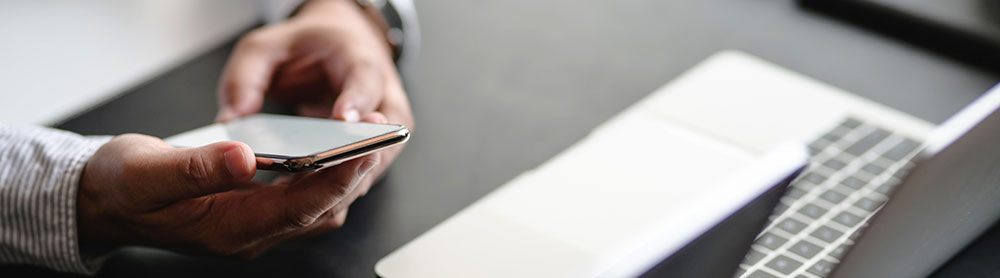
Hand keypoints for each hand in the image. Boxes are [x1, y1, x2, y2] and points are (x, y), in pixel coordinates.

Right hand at [77, 134, 379, 257]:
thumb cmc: (122, 186)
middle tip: (377, 138)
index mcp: (226, 230)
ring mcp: (252, 227)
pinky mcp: (253, 213)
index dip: (334, 182)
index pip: (297, 210)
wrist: (103, 201)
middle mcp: (247, 235)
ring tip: (362, 140)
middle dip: (350, 177)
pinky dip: (321, 178)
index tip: (361, 152)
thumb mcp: (147, 171)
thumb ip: (194, 167)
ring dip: (341, 179)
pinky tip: (327, 152)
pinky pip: (300, 201)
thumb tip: (242, 156)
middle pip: (317, 211)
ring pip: (315, 209)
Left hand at [216, 0, 413, 219]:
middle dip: (348, 162)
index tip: (342, 119)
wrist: (337, 52)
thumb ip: (245, 78)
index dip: (355, 101)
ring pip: (371, 167)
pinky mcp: (373, 157)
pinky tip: (294, 203)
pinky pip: (357, 180)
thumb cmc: (307, 48)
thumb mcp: (266, 47)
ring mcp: (383, 133)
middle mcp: (383, 99)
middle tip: (311, 179)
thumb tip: (232, 121)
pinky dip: (330, 194)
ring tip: (296, 198)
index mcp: (359, 60)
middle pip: (379, 136)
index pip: (365, 80)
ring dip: (337, 186)